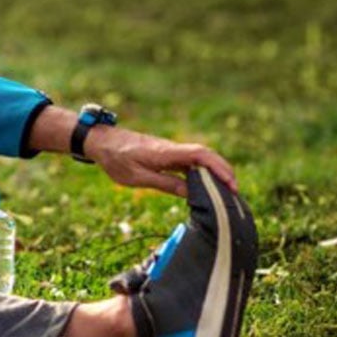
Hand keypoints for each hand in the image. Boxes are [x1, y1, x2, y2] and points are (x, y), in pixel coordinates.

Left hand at [86, 125, 236, 197]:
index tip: (231, 183)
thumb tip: (191, 193)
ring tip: (225, 194)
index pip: (200, 155)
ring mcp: (171, 151)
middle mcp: (172, 149)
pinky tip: (206, 188)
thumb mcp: (137, 178)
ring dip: (215, 174)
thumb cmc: (116, 159)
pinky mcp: (167, 155)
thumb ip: (164, 184)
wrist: (101, 141)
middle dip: (224, 172)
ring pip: (200, 160)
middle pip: (206, 156)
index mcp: (165, 152)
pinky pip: (190, 163)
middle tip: (235, 194)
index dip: (219, 168)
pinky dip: (202, 174)